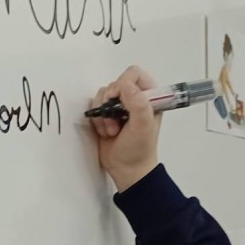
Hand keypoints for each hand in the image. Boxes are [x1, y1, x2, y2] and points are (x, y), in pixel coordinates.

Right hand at [88, 65, 161, 191]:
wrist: (126, 169)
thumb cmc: (139, 149)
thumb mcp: (143, 126)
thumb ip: (138, 103)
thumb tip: (124, 86)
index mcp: (149, 96)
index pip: (134, 74)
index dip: (124, 84)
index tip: (121, 102)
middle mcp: (134, 98)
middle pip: (115, 83)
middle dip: (110, 103)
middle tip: (116, 121)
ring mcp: (119, 106)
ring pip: (102, 94)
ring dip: (103, 114)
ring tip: (112, 130)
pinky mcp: (106, 115)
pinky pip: (94, 106)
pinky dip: (97, 120)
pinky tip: (105, 132)